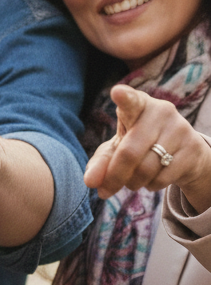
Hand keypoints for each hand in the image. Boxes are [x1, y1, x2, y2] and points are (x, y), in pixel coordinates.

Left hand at [85, 85, 210, 210]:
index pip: (131, 101)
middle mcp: (161, 112)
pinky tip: (152, 179)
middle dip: (114, 177)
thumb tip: (90, 182)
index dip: (124, 98)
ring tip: (132, 181)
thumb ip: (100, 163)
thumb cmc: (140, 145)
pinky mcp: (193, 149)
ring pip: (146, 168)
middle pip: (129, 152)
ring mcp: (180, 129)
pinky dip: (150, 186)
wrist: (184, 154)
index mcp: (138, 105)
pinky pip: (162, 177)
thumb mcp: (118, 149)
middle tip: (105, 192)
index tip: (117, 92)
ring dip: (132, 183)